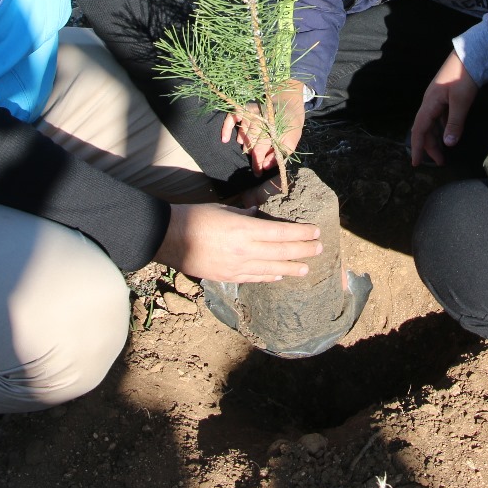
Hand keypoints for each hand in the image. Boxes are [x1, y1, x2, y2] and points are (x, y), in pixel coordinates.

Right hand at [155, 202, 320, 283]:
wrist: (168, 237)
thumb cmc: (195, 216)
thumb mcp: (223, 209)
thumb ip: (244, 215)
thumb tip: (257, 216)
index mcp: (245, 229)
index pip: (281, 233)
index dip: (301, 234)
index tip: (316, 232)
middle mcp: (244, 250)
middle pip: (281, 252)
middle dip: (303, 251)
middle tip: (320, 249)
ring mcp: (236, 267)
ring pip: (271, 270)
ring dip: (291, 269)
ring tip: (305, 269)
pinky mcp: (226, 277)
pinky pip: (253, 278)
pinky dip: (268, 277)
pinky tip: (278, 276)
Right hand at [220, 82, 305, 174]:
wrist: (288, 104)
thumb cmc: (290, 126)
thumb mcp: (291, 142)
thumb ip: (280, 154)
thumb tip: (266, 166)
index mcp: (272, 128)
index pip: (259, 150)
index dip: (258, 164)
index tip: (258, 173)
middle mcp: (259, 119)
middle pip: (249, 144)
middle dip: (254, 155)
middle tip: (260, 159)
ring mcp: (251, 113)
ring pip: (242, 136)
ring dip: (246, 145)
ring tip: (254, 146)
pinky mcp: (245, 108)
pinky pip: (232, 117)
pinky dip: (226, 128)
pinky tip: (225, 139)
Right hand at [410, 51, 479, 166]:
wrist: (471, 55)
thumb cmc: (464, 76)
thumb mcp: (461, 102)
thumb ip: (454, 123)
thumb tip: (448, 143)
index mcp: (430, 103)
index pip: (419, 129)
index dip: (417, 147)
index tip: (416, 163)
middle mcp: (430, 101)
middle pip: (424, 128)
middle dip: (429, 146)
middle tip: (440, 162)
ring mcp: (437, 98)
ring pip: (432, 123)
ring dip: (436, 138)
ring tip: (445, 152)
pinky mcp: (446, 96)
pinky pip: (440, 117)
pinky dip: (443, 128)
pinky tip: (451, 134)